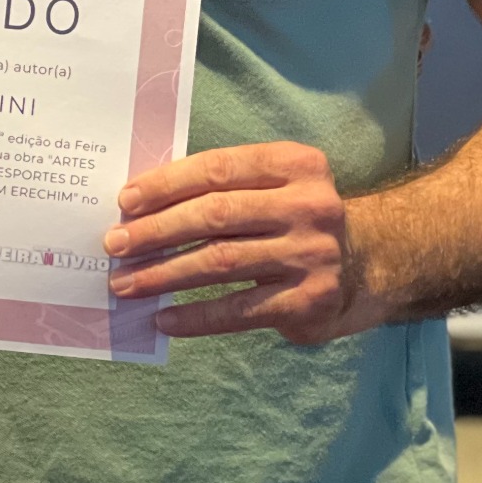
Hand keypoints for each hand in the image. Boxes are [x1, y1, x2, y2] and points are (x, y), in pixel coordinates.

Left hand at [104, 142, 379, 343]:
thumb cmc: (292, 216)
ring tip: (126, 284)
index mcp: (295, 163)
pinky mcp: (309, 300)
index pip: (217, 168)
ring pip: (220, 262)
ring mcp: (311, 254)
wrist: (367, 264)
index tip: (124, 201)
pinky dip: (196, 316)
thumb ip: (222, 184)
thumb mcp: (273, 184)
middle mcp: (308, 205)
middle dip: (156, 231)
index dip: (166, 184)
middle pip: (215, 215)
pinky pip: (239, 310)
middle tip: (114, 244)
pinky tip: (164, 318)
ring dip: (164, 274)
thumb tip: (141, 205)